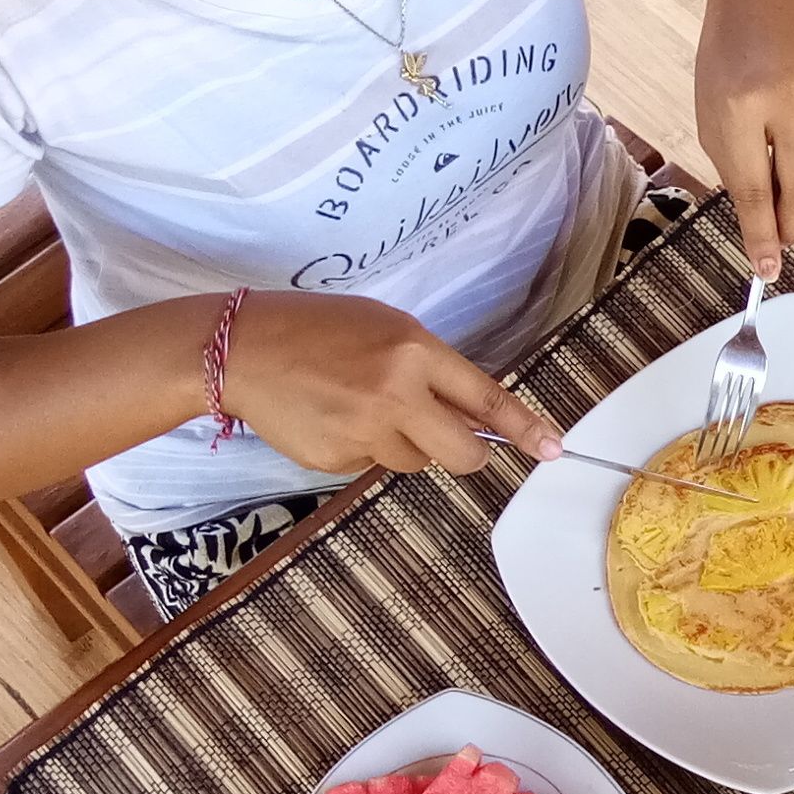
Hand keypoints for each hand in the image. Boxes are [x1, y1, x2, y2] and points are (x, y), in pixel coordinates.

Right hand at [212, 292, 559, 476]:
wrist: (240, 350)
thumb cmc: (316, 328)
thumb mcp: (385, 328)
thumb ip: (431, 368)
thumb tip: (472, 415)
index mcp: (414, 352)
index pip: (485, 399)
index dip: (524, 428)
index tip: (553, 449)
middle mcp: (396, 396)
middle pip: (462, 453)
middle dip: (466, 452)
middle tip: (447, 436)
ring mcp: (365, 433)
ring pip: (415, 462)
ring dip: (404, 444)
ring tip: (361, 405)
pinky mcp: (337, 460)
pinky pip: (372, 466)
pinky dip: (363, 449)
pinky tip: (333, 418)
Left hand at [696, 0, 793, 279]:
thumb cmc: (729, 60)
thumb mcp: (713, 113)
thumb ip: (737, 170)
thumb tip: (767, 230)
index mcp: (739, 104)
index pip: (754, 187)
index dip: (761, 234)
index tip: (767, 268)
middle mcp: (789, 96)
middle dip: (793, 223)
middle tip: (786, 239)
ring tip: (786, 145)